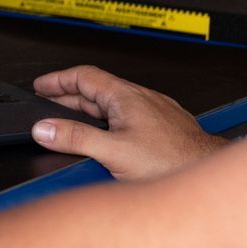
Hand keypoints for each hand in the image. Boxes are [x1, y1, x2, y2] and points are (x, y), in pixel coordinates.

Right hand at [30, 65, 225, 180]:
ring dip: (90, 111)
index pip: (84, 76)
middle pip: (97, 90)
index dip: (58, 80)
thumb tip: (45, 129)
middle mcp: (141, 98)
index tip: (41, 87)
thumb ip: (76, 138)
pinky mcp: (163, 128)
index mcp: (126, 96)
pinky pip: (128, 117)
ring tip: (73, 123)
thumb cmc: (171, 160)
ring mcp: (154, 112)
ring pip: (114, 105)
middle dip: (69, 97)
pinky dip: (109, 122)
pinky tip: (109, 137)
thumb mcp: (113, 151)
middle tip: (50, 106)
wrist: (206, 172)